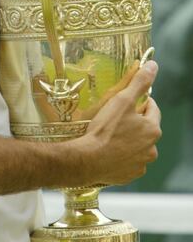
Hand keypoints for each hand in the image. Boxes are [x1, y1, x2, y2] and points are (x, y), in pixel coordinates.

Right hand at [80, 61, 160, 186]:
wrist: (88, 160)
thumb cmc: (105, 129)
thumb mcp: (122, 100)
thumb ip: (139, 82)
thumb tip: (153, 65)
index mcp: (152, 129)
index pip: (152, 108)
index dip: (139, 102)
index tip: (125, 102)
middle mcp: (152, 148)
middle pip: (145, 129)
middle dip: (133, 123)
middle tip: (114, 118)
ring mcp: (141, 164)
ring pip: (137, 146)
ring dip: (128, 140)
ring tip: (109, 135)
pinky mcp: (129, 175)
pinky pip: (128, 161)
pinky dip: (121, 156)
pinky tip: (108, 150)